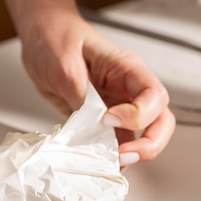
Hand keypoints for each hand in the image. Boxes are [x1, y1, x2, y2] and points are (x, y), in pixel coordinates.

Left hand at [20, 7, 175, 165]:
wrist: (41, 38)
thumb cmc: (55, 38)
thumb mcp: (63, 63)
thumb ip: (80, 93)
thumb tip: (91, 123)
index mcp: (126, 69)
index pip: (153, 95)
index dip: (138, 115)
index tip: (108, 120)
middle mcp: (127, 89)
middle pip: (160, 120)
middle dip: (149, 143)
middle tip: (124, 156)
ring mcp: (117, 106)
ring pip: (142, 135)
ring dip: (132, 154)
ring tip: (110, 163)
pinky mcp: (101, 120)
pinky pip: (116, 142)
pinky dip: (111, 156)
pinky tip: (98, 161)